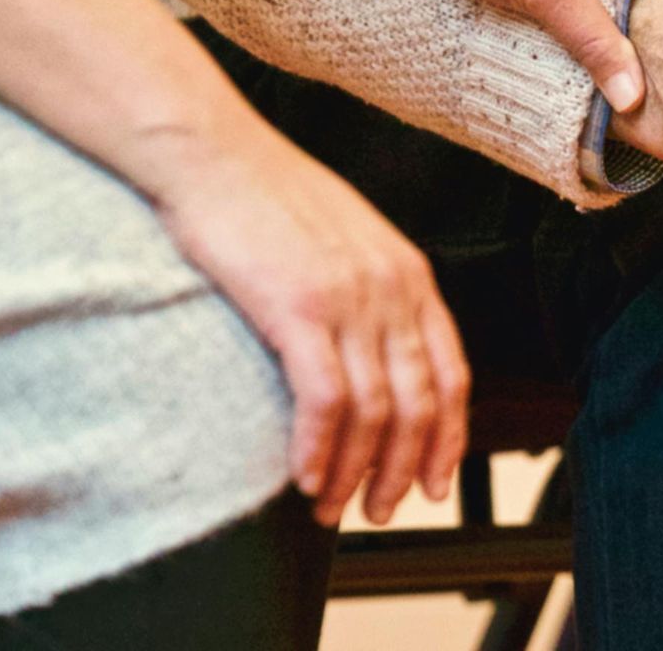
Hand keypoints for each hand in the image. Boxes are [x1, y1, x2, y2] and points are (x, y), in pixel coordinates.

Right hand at [136, 118, 470, 526]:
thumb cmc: (264, 195)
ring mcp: (349, 297)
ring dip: (354, 472)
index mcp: (409, 274)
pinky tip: (304, 477)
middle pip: (419, 404)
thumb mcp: (344, 239)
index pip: (452, 374)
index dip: (447, 438)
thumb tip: (371, 352)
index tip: (433, 483)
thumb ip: (370, 291)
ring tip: (330, 507)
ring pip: (374, 412)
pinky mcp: (298, 306)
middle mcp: (392, 289)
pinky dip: (319, 449)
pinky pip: (326, 399)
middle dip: (401, 470)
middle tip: (377, 510)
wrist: (211, 152)